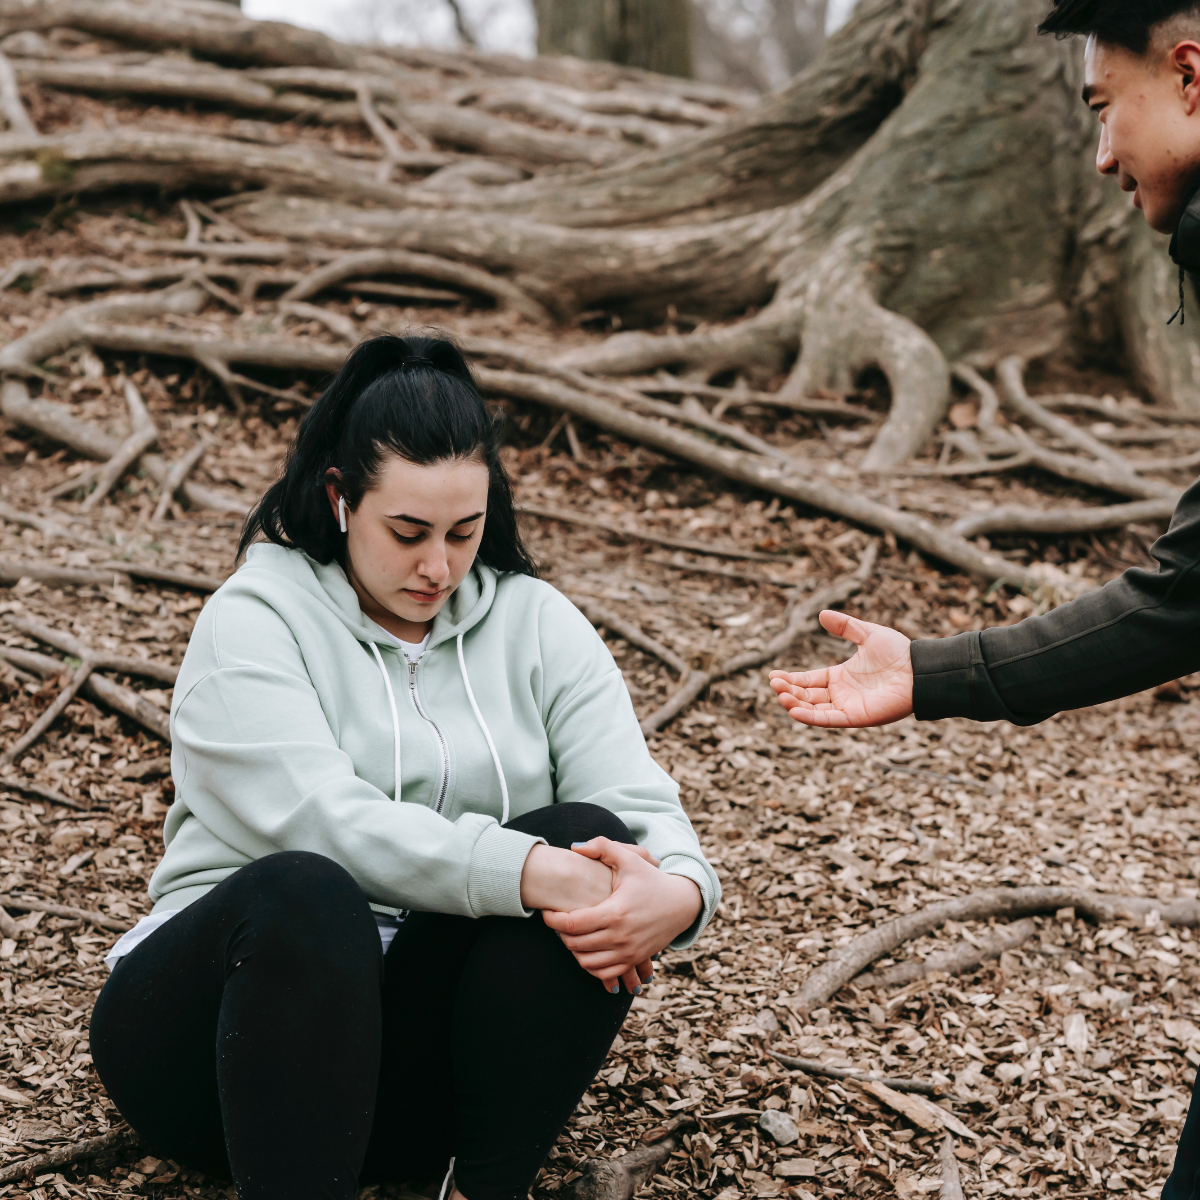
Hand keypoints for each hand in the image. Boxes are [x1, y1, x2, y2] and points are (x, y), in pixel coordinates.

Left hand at [543, 838, 701, 994]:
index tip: (546, 911)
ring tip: (570, 934)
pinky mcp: (634, 960)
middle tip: (557, 921)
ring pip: (587, 963)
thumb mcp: (629, 858)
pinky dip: (590, 966)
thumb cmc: (652, 879)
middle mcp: (620, 937)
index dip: (551, 919)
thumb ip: (601, 847)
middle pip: (574, 945)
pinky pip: (604, 974)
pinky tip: (585, 950)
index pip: (571, 924)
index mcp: (615, 912)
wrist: (682, 903)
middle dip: (559, 934)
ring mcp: (628, 952)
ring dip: (572, 951)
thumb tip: (573, 847)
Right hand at [769, 610, 913, 727]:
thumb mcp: (867, 634)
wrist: (920, 669)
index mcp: (840, 676)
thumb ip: (845, 627)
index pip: (808, 680)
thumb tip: (821, 614)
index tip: (773, 676)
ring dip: (794, 704)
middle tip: (773, 684)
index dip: (791, 679)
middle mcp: (841, 693)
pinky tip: (793, 711)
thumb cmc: (898, 653)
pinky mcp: (856, 717)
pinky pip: (828, 720)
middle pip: (806, 696)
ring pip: (813, 709)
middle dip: (788, 691)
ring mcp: (847, 706)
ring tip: (780, 695)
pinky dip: (810, 717)